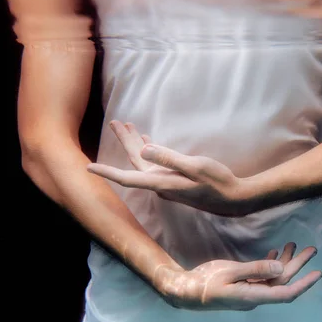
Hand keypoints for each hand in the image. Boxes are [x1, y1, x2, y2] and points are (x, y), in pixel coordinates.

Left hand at [87, 120, 253, 216]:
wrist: (234, 199)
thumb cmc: (217, 182)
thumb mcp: (195, 166)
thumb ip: (169, 158)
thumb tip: (144, 149)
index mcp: (161, 182)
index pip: (127, 177)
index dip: (107, 171)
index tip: (88, 167)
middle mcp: (160, 184)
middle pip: (134, 163)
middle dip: (124, 143)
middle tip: (115, 122)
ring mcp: (167, 183)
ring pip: (144, 162)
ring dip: (136, 144)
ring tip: (127, 126)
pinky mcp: (176, 180)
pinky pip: (155, 164)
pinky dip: (149, 151)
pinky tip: (147, 141)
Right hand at [156, 242, 321, 310]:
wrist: (188, 292)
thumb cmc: (206, 282)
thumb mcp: (230, 272)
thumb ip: (256, 269)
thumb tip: (281, 268)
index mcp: (254, 296)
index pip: (286, 293)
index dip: (304, 284)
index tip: (317, 274)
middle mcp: (256, 296)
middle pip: (283, 281)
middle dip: (298, 265)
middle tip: (312, 249)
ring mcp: (250, 292)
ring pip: (274, 277)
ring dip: (285, 262)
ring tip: (294, 244)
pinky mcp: (244, 286)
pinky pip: (263, 276)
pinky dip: (271, 264)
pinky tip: (275, 252)